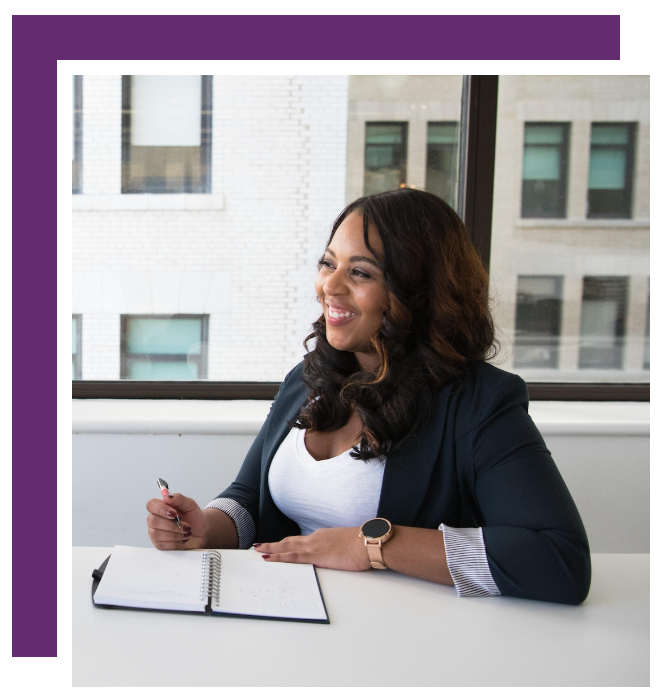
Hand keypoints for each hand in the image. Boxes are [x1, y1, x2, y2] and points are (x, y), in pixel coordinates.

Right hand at [146, 492, 207, 549]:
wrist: (201, 532)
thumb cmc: (194, 517)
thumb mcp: (190, 505)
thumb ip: (179, 499)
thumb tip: (166, 497)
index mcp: (161, 507)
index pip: (151, 505)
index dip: (161, 509)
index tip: (174, 513)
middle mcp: (155, 519)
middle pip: (153, 521)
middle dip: (172, 525)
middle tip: (186, 525)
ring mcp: (155, 533)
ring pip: (157, 534)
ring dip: (175, 534)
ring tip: (186, 532)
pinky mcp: (159, 545)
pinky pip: (162, 545)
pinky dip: (175, 542)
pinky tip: (182, 539)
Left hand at [254, 527, 370, 570]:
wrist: (369, 543)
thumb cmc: (363, 545)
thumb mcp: (347, 545)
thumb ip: (338, 548)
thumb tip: (336, 554)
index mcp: (323, 536)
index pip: (301, 540)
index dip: (288, 543)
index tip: (279, 545)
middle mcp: (315, 538)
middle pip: (289, 541)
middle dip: (273, 544)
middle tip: (259, 545)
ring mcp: (314, 546)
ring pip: (286, 546)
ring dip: (270, 548)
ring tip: (257, 550)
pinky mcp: (315, 555)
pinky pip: (291, 556)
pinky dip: (277, 556)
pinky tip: (268, 557)